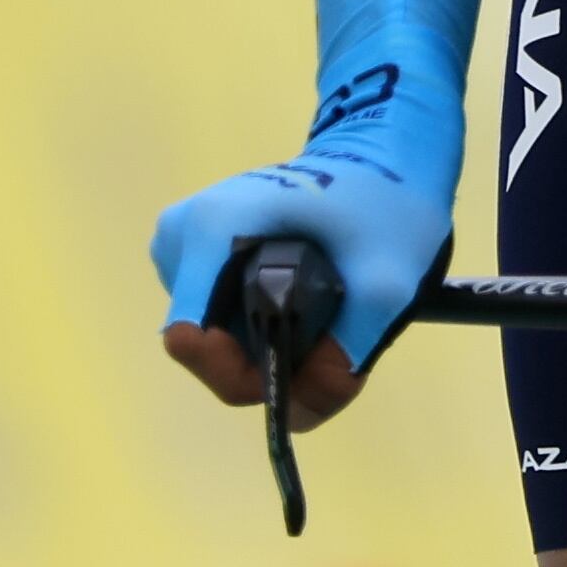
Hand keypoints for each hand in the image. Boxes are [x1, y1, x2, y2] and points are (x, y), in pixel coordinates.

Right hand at [148, 51, 459, 429]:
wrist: (382, 152)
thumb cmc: (385, 202)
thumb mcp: (387, 283)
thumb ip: (344, 357)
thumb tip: (297, 415)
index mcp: (210, 229)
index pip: (193, 341)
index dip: (243, 373)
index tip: (299, 365)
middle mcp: (179, 236)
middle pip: (207, 346)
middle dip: (266, 361)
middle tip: (330, 335)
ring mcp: (182, 243)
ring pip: (215, 337)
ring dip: (268, 345)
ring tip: (326, 306)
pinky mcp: (195, 252)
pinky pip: (220, 317)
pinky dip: (261, 325)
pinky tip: (305, 297)